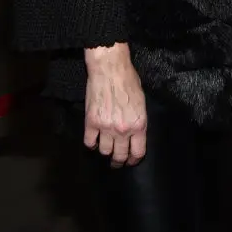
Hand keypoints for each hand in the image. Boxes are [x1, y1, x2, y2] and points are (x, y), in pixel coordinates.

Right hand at [84, 43, 146, 166]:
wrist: (110, 69)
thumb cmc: (129, 80)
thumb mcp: (141, 101)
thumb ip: (138, 120)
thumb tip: (136, 132)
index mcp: (138, 124)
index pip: (137, 152)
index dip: (134, 159)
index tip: (131, 160)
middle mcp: (122, 130)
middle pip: (119, 156)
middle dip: (119, 161)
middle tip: (117, 162)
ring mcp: (105, 127)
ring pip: (104, 152)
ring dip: (105, 152)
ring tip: (106, 149)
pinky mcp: (91, 122)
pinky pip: (89, 142)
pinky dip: (91, 144)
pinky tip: (94, 141)